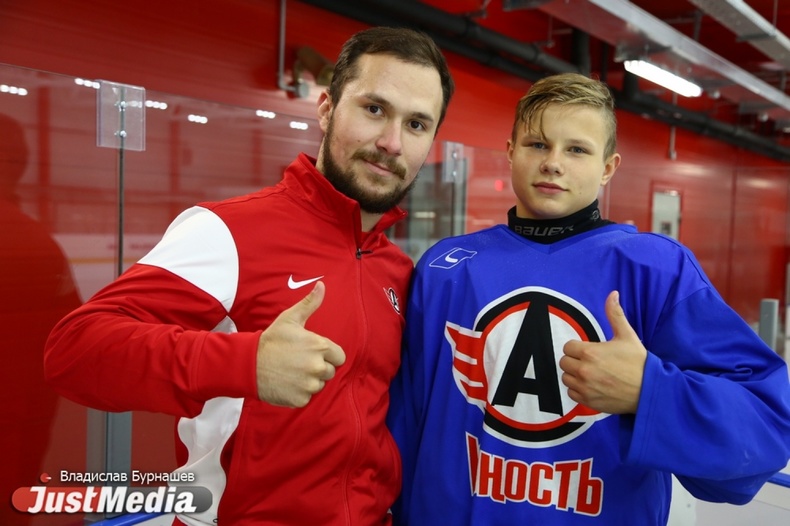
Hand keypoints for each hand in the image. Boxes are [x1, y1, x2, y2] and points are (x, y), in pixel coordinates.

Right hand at [256, 282, 345, 407]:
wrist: (248, 364)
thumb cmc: (272, 340)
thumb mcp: (290, 318)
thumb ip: (310, 303)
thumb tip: (322, 285)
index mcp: (320, 347)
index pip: (339, 356)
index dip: (328, 355)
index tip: (313, 353)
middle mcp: (318, 367)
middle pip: (330, 372)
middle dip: (318, 367)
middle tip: (299, 362)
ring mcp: (309, 385)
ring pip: (319, 385)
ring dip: (309, 380)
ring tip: (292, 371)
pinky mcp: (300, 399)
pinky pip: (307, 397)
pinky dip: (299, 392)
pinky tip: (287, 382)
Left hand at [559, 290, 646, 413]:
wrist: (650, 390)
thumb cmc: (638, 362)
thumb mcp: (627, 335)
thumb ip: (615, 314)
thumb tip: (613, 294)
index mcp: (589, 352)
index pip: (568, 347)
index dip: (577, 348)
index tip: (589, 350)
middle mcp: (584, 370)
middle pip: (564, 362)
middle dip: (575, 360)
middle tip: (590, 362)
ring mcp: (585, 388)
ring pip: (566, 378)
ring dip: (574, 375)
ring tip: (591, 373)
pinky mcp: (588, 401)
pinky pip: (572, 393)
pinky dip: (578, 390)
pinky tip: (592, 386)